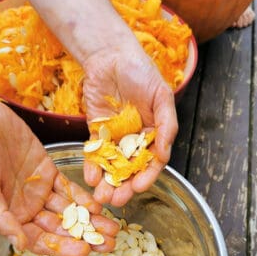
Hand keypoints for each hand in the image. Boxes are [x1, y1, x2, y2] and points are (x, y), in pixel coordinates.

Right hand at [0, 99, 118, 255]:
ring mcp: (39, 190)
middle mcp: (26, 208)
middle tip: (110, 244)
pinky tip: (100, 206)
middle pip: (60, 229)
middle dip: (84, 237)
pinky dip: (84, 198)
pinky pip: (69, 189)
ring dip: (90, 221)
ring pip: (69, 211)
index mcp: (10, 217)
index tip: (85, 250)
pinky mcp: (48, 171)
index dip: (62, 247)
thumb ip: (0, 216)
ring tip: (114, 229)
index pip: (40, 240)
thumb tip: (20, 243)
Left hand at [83, 42, 177, 206]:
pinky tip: (90, 177)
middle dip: (125, 186)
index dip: (147, 176)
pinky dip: (92, 166)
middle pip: (131, 170)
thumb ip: (166, 124)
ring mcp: (115, 139)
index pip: (153, 162)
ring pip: (112, 166)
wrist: (110, 56)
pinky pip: (94, 154)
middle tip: (117, 199)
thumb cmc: (141, 72)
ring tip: (102, 196)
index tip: (139, 187)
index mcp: (154, 134)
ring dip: (108, 182)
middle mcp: (135, 140)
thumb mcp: (161, 95)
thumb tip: (164, 152)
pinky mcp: (96, 133)